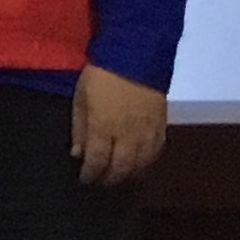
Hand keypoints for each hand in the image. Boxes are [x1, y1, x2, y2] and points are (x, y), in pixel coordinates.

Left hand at [70, 64, 168, 186]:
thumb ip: (79, 128)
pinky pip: (156, 153)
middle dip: (109, 179)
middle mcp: (127, 136)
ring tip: (119, 177)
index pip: (97, 162)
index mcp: (104, 128)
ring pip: (141, 165)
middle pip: (121, 168)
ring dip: (129, 175)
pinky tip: (140, 165)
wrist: (136, 56)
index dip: (90, 174)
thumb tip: (78, 154)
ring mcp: (147, 133)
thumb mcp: (80, 98)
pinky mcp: (162, 126)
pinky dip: (147, 163)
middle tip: (101, 183)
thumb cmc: (100, 75)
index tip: (84, 180)